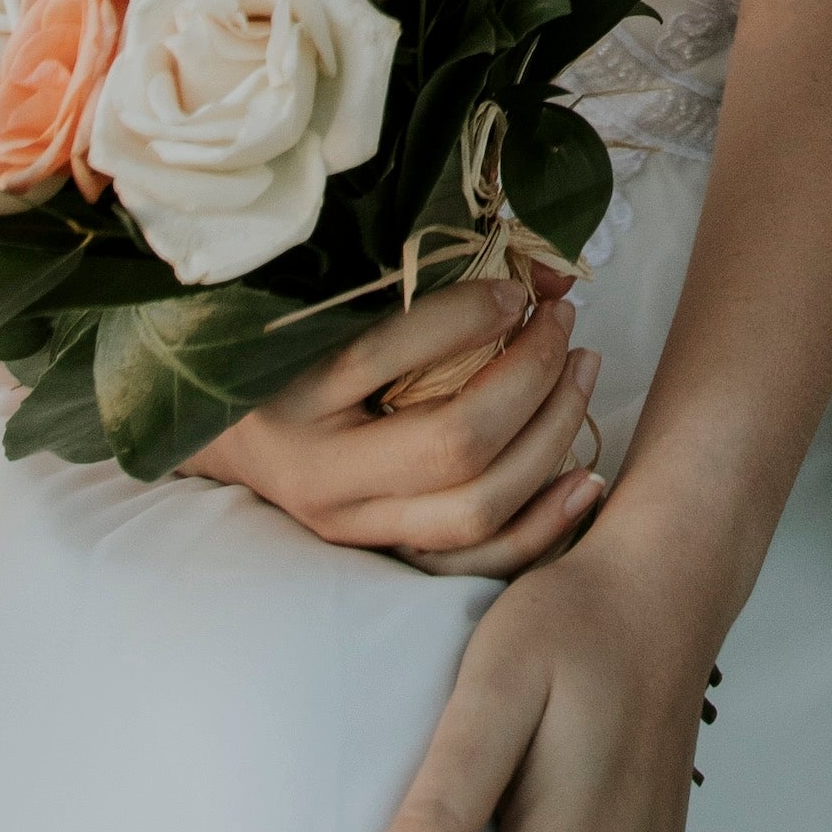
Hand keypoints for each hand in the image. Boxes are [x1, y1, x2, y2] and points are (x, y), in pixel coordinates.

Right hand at [188, 275, 604, 575]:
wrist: (244, 444)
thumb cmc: (295, 360)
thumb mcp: (333, 316)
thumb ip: (425, 289)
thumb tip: (549, 270)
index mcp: (293, 400)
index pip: (384, 354)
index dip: (467, 315)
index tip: (517, 287)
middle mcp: (323, 477)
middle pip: (453, 444)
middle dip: (531, 377)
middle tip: (563, 324)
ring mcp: (359, 529)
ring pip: (477, 508)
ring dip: (551, 436)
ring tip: (581, 372)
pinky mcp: (392, 560)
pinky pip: (481, 561)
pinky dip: (545, 524)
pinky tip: (587, 479)